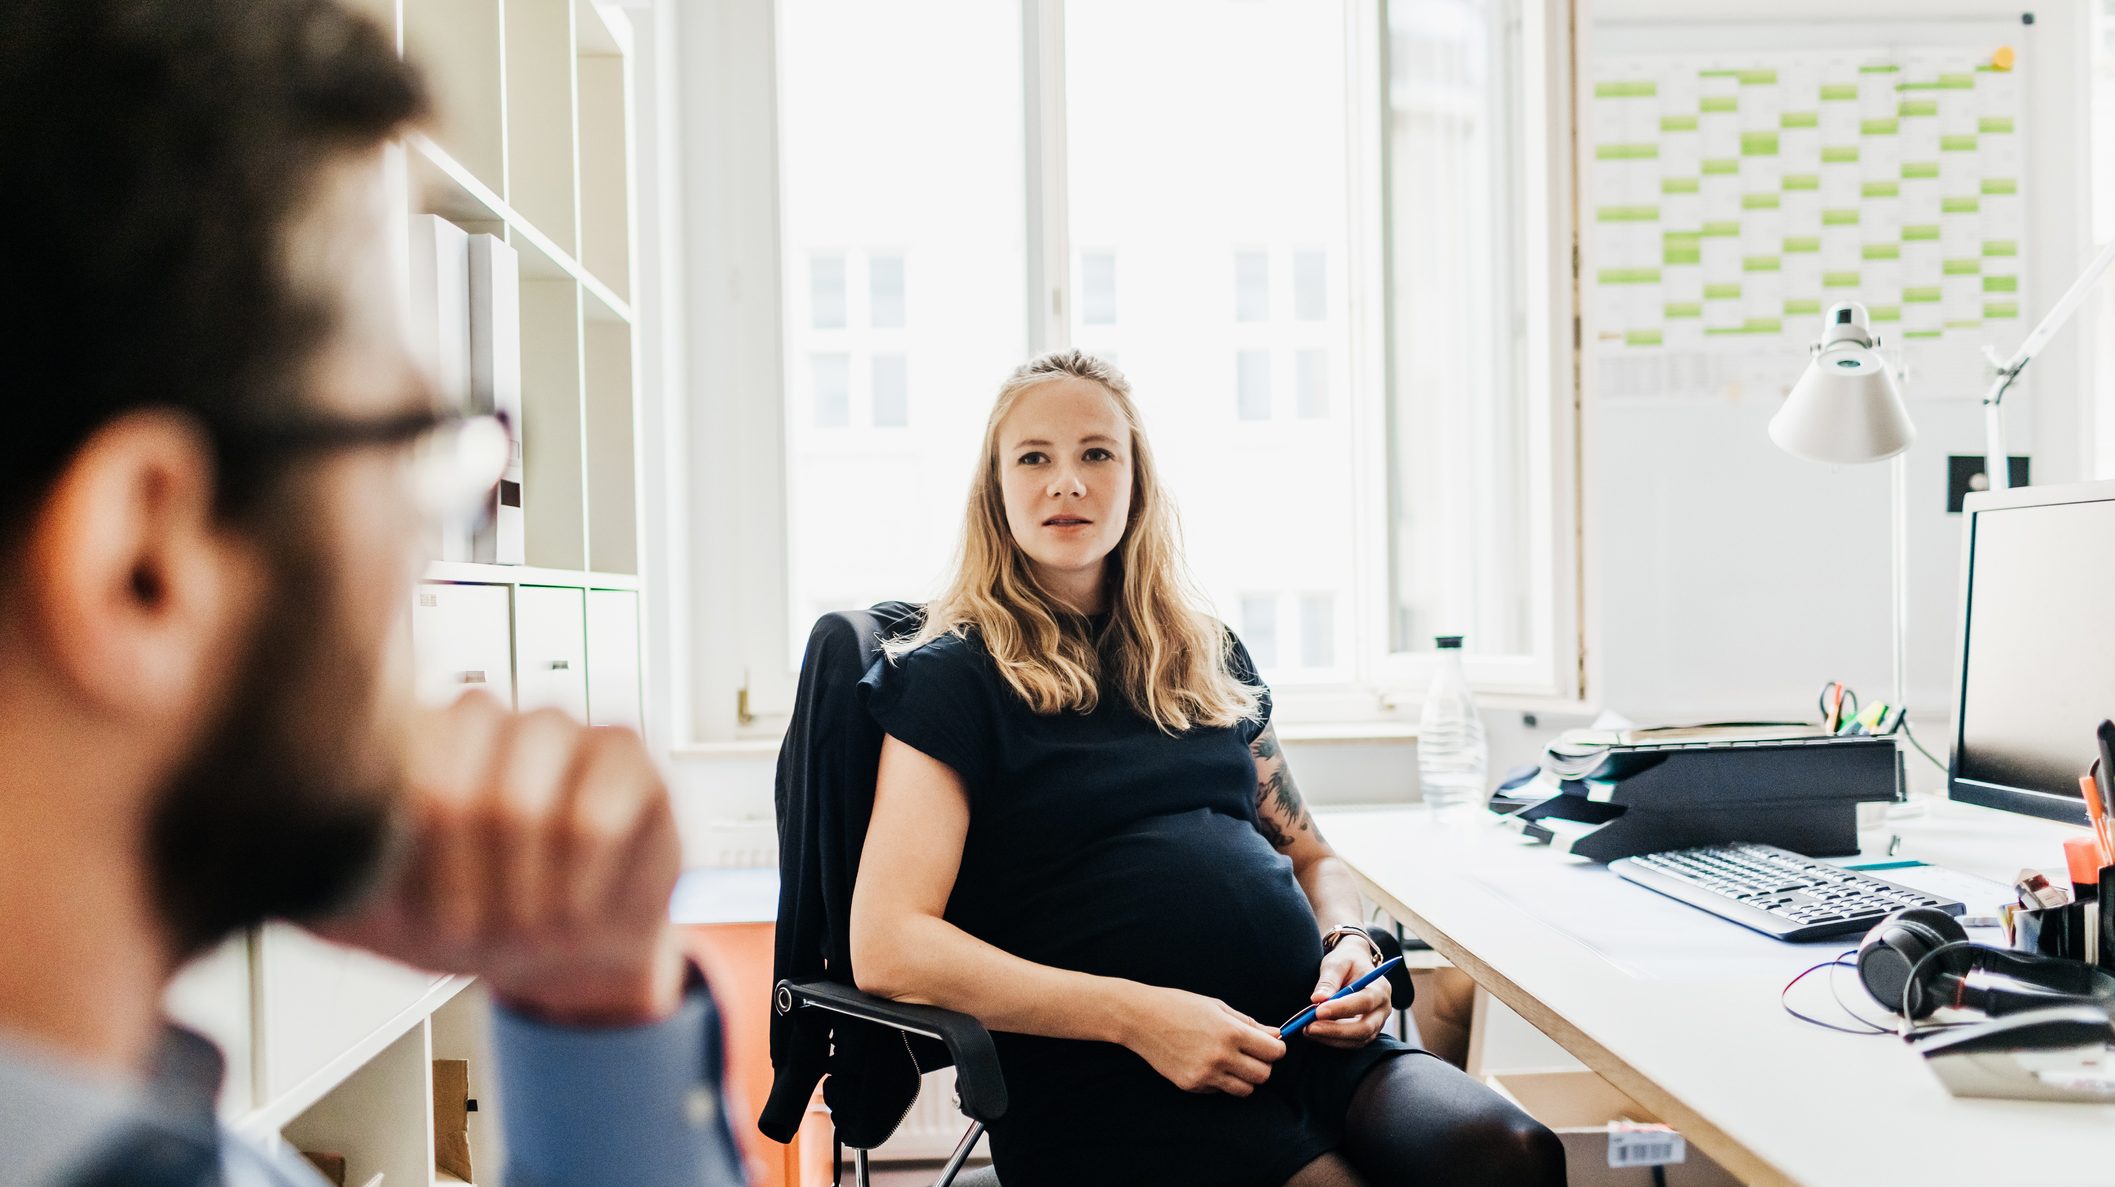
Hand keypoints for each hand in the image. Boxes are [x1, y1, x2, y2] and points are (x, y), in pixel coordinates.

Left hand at [315, 692, 687, 1026]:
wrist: (567, 956)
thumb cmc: (465, 923)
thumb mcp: (362, 915)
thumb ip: (304, 878)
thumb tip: (250, 860)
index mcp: (406, 740)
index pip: (384, 776)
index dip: (406, 869)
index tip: (417, 922)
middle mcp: (478, 716)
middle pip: (453, 791)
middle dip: (464, 890)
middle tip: (475, 931)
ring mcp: (554, 726)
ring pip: (522, 803)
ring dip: (523, 893)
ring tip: (527, 923)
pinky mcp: (624, 751)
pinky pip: (593, 816)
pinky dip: (579, 883)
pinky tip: (575, 903)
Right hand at [1120, 985, 1285, 1095]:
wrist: (1141, 1018)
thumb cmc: (1180, 1006)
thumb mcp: (1217, 1007)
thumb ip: (1249, 1024)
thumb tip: (1276, 1035)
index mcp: (1230, 1032)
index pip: (1274, 1052)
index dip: (1276, 1048)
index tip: (1270, 1044)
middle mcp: (1220, 1056)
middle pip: (1263, 1075)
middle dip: (1263, 1064)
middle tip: (1251, 1053)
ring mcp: (1205, 1074)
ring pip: (1245, 1089)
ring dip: (1244, 1077)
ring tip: (1232, 1061)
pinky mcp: (1192, 1085)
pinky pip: (1220, 1090)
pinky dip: (1221, 1081)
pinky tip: (1207, 1063)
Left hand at [1302, 941, 1390, 1048]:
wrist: (1355, 966)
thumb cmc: (1346, 962)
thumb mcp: (1337, 962)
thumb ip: (1328, 980)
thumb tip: (1317, 999)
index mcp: (1380, 988)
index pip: (1365, 1002)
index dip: (1342, 1009)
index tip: (1318, 1011)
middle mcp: (1383, 1009)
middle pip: (1364, 1028)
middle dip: (1335, 1030)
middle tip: (1309, 1027)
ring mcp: (1376, 1024)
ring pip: (1357, 1040)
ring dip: (1331, 1038)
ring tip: (1307, 1029)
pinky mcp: (1366, 1033)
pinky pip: (1351, 1043)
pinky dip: (1332, 1040)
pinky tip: (1315, 1032)